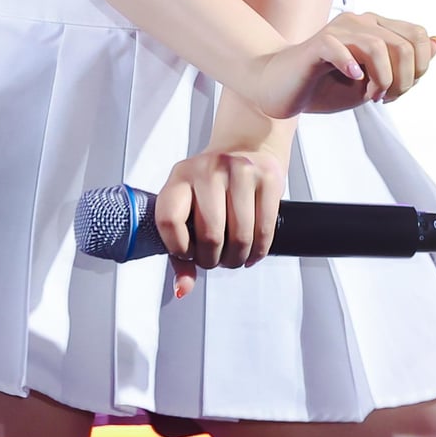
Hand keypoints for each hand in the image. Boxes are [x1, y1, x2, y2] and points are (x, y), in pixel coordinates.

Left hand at [154, 145, 286, 298]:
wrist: (246, 147)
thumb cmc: (211, 185)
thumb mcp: (187, 208)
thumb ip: (180, 251)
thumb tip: (182, 289)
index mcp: (180, 176)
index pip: (168, 220)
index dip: (179, 249)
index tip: (187, 253)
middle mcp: (208, 169)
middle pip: (210, 237)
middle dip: (214, 260)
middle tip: (216, 258)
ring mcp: (239, 170)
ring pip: (240, 238)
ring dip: (237, 258)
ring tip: (233, 254)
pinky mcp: (266, 177)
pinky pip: (264, 230)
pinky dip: (258, 251)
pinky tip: (252, 250)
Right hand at [325, 11, 435, 105]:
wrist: (287, 88)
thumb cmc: (330, 84)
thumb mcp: (377, 79)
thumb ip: (406, 63)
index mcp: (376, 27)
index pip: (418, 35)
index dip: (420, 68)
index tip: (399, 91)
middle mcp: (360, 21)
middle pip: (403, 45)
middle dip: (403, 81)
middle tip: (385, 98)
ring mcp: (337, 30)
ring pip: (377, 46)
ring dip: (382, 79)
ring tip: (371, 96)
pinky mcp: (317, 44)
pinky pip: (339, 48)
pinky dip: (351, 66)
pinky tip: (353, 79)